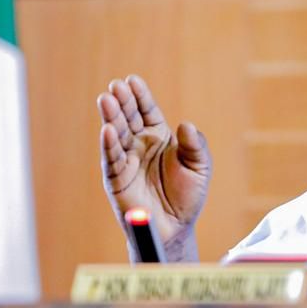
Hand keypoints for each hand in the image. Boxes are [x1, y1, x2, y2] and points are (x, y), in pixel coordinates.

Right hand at [97, 75, 210, 258]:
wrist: (176, 227)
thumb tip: (185, 124)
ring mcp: (126, 161)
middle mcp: (139, 145)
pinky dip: (109, 144)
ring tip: (106, 99)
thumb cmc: (188, 195)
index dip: (140, 96)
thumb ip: (195, 144)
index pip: (147, 111)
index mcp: (158, 137)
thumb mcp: (200, 166)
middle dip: (122, 101)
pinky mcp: (116, 179)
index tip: (132, 80)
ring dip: (111, 117)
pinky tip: (107, 129)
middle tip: (115, 86)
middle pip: (128, 118)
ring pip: (116, 134)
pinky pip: (112, 159)